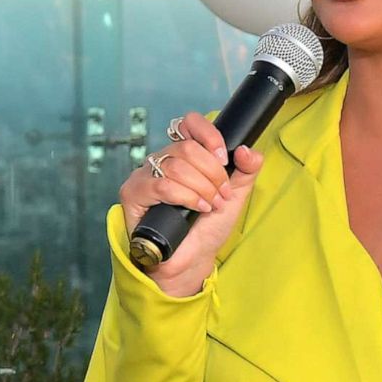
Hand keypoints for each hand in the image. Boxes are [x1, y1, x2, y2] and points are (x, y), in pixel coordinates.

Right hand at [118, 111, 264, 295]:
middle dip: (212, 173)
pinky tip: (197, 208)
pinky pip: (162, 185)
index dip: (209, 136)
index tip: (224, 158)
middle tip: (221, 194)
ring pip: (177, 166)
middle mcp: (161, 160)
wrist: (193, 258)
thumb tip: (247, 150)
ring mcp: (145, 175)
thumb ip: (247, 169)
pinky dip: (186, 196)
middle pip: (188, 147)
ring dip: (202, 188)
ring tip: (211, 205)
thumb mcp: (235, 194)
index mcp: (183, 154)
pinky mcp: (133, 194)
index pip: (189, 123)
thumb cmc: (209, 226)